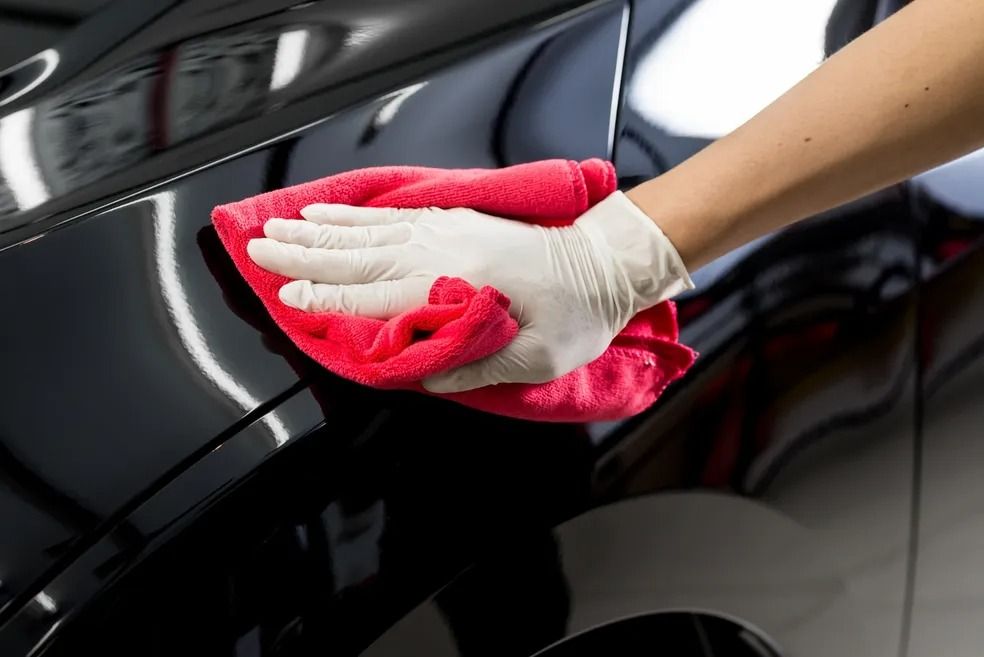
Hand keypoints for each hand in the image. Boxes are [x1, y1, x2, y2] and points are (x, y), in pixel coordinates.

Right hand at [247, 191, 692, 392]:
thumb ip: (470, 365)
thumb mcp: (532, 360)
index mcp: (458, 288)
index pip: (375, 298)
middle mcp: (442, 252)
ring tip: (276, 229)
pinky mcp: (453, 221)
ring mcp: (446, 231)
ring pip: (366, 232)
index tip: (284, 301)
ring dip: (317, 231)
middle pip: (357, 255)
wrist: (605, 262)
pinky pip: (391, 216)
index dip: (326, 301)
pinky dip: (354, 215)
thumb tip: (415, 373)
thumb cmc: (576, 315)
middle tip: (254, 250)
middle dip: (302, 255)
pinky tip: (329, 212)